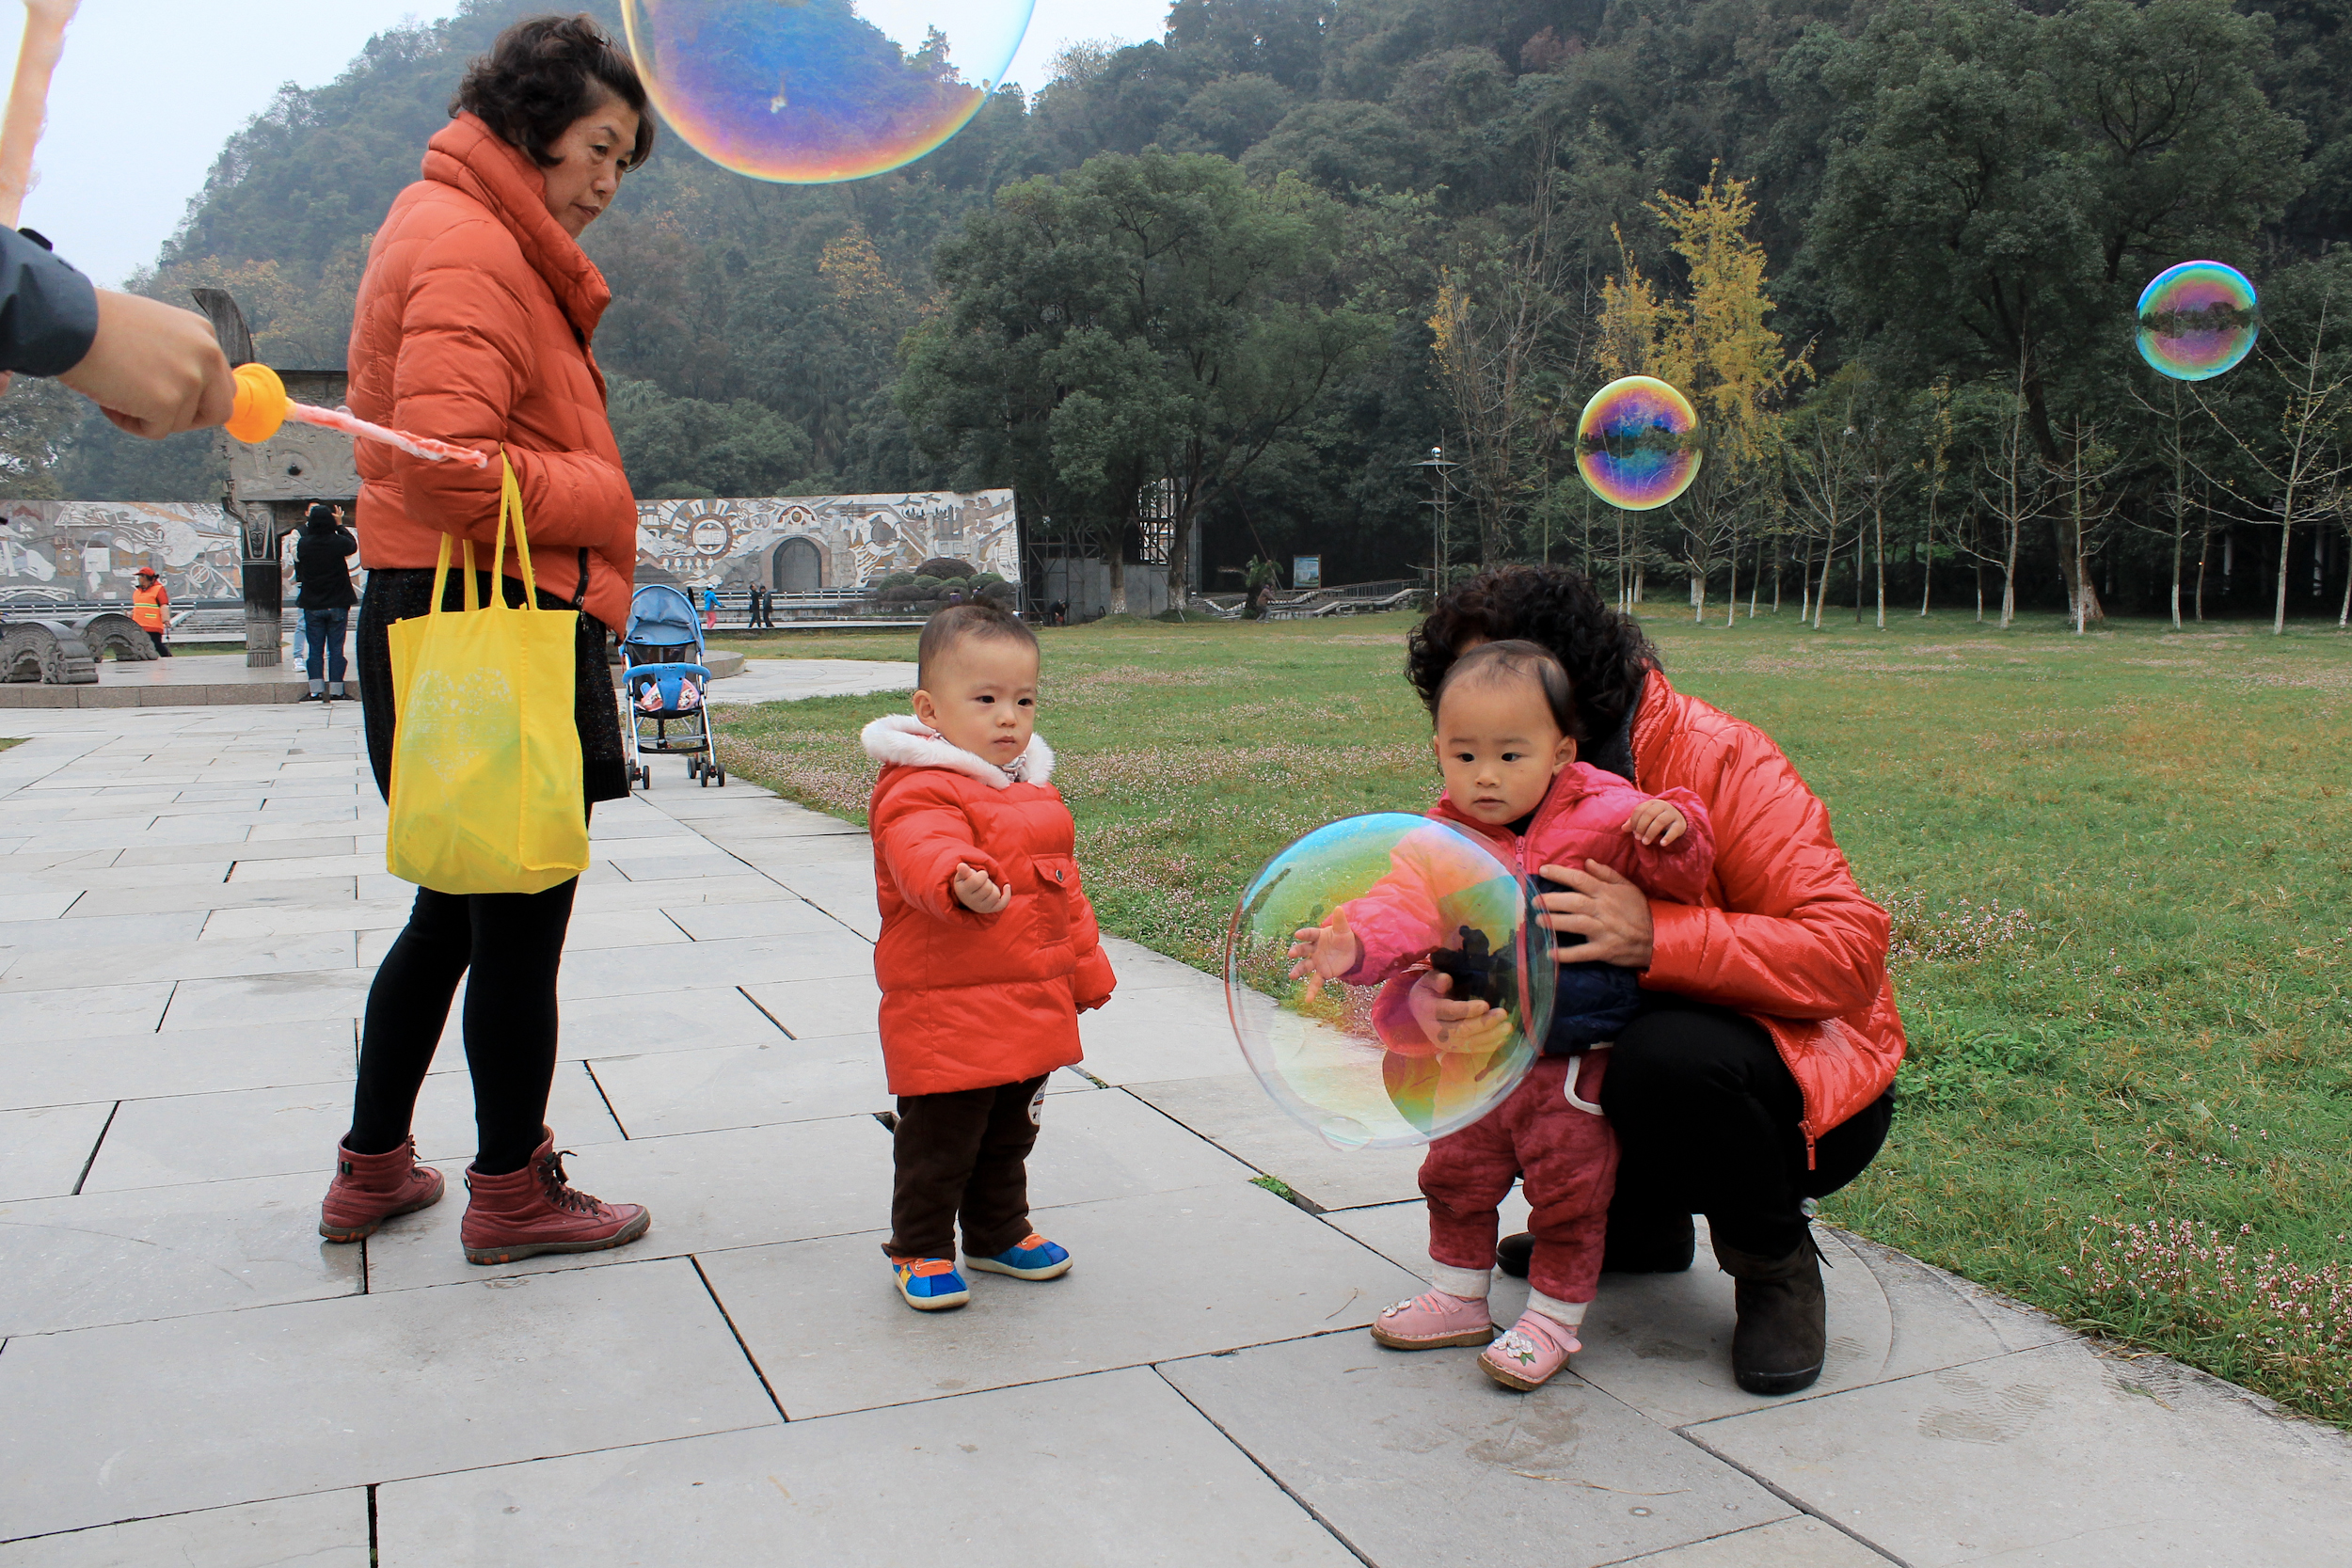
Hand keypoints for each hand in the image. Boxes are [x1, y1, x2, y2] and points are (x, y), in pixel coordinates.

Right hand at [56, 290, 235, 437]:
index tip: (173, 402)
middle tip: (154, 412)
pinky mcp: (167, 402)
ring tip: (115, 389)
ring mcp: (189, 379)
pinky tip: (109, 400)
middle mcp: (206, 355)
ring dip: (148, 416)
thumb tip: (188, 386)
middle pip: (219, 411)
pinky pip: (155, 431)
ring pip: (180, 422)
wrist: (69, 321)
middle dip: (188, 419)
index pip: (222, 383)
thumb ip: (180, 354)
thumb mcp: (157, 328)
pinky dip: (130, 424)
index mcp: (204, 334)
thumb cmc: (100, 322)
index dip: (198, 400)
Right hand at [952, 861, 1008, 914]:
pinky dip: (1007, 895)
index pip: (977, 881)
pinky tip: (1006, 887)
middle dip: (988, 881)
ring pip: (995, 894)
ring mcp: (981, 908)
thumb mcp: (963, 874)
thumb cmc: (966, 881)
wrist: (968, 894)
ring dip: (994, 887)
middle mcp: (971, 902)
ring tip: (987, 886)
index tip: (981, 874)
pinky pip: (1003, 904)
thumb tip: (961, 866)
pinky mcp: (990, 910)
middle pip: (987, 888)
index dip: (982, 874)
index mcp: (962, 892)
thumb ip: (963, 870)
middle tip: (983, 881)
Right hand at [1286, 907, 1360, 1000]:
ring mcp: (1316, 962)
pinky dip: (1311, 991)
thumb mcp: (1344, 930)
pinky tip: (1308, 1000)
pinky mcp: (1322, 973)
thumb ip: (1340, 921)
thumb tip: (1339, 908)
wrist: (1351, 952)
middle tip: (1291, 954)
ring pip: (1305, 966)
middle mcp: (1314, 949)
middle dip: (1297, 951)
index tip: (1297, 934)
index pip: (1310, 934)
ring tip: (1292, 976)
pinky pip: (1315, 982)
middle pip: (1303, 950)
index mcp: (1318, 936)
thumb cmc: (1344, 938)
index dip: (1304, 934)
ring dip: (1298, 971)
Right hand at [1406, 969, 1513, 1054]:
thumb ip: (1436, 979)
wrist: (1419, 1011)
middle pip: (1462, 1030)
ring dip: (1490, 1036)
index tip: (1485, 1005)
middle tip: (1503, 1013)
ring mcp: (1444, 1043)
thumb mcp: (1428, 980)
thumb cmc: (1429, 991)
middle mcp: (1435, 1030)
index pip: (1450, 1012)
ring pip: (1469, 1042)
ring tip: (1507, 1027)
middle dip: (1484, 1023)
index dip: (1468, 1010)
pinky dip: (1489, 1046)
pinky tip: (1503, 1039)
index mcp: (1428, 1010)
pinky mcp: (1453, 1049)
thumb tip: (1446, 980)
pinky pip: (1472, 1050)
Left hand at [1535, 860, 1654, 969]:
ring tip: (1538, 921)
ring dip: (1555, 922)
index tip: (1542, 870)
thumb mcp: (1627, 887)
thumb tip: (1587, 862)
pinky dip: (1566, 954)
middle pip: (1574, 902)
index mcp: (1606, 893)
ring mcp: (1603, 931)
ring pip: (1576, 924)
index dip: (1560, 874)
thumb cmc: (1639, 911)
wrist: (1658, 937)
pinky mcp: (1604, 950)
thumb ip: (1606, 874)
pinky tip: (1550, 953)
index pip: (1580, 880)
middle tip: (1533, 901)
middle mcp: (1603, 910)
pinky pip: (1582, 952)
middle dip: (1552, 900)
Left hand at [1625, 799, 1686, 846]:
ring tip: (1645, 842)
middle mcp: (1663, 806)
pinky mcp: (1680, 824)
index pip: (1639, 809)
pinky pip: (1674, 830)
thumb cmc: (1657, 819)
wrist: (1679, 819)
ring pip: (1660, 821)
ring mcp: (1672, 814)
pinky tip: (1662, 844)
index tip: (1632, 831)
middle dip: (1641, 827)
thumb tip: (1623, 828)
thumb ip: (1634, 822)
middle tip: (1637, 838)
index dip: (1634, 821)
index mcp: (1652, 803)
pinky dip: (1668, 837)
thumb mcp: (1645, 819)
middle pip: (1649, 814)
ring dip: (1650, 833)